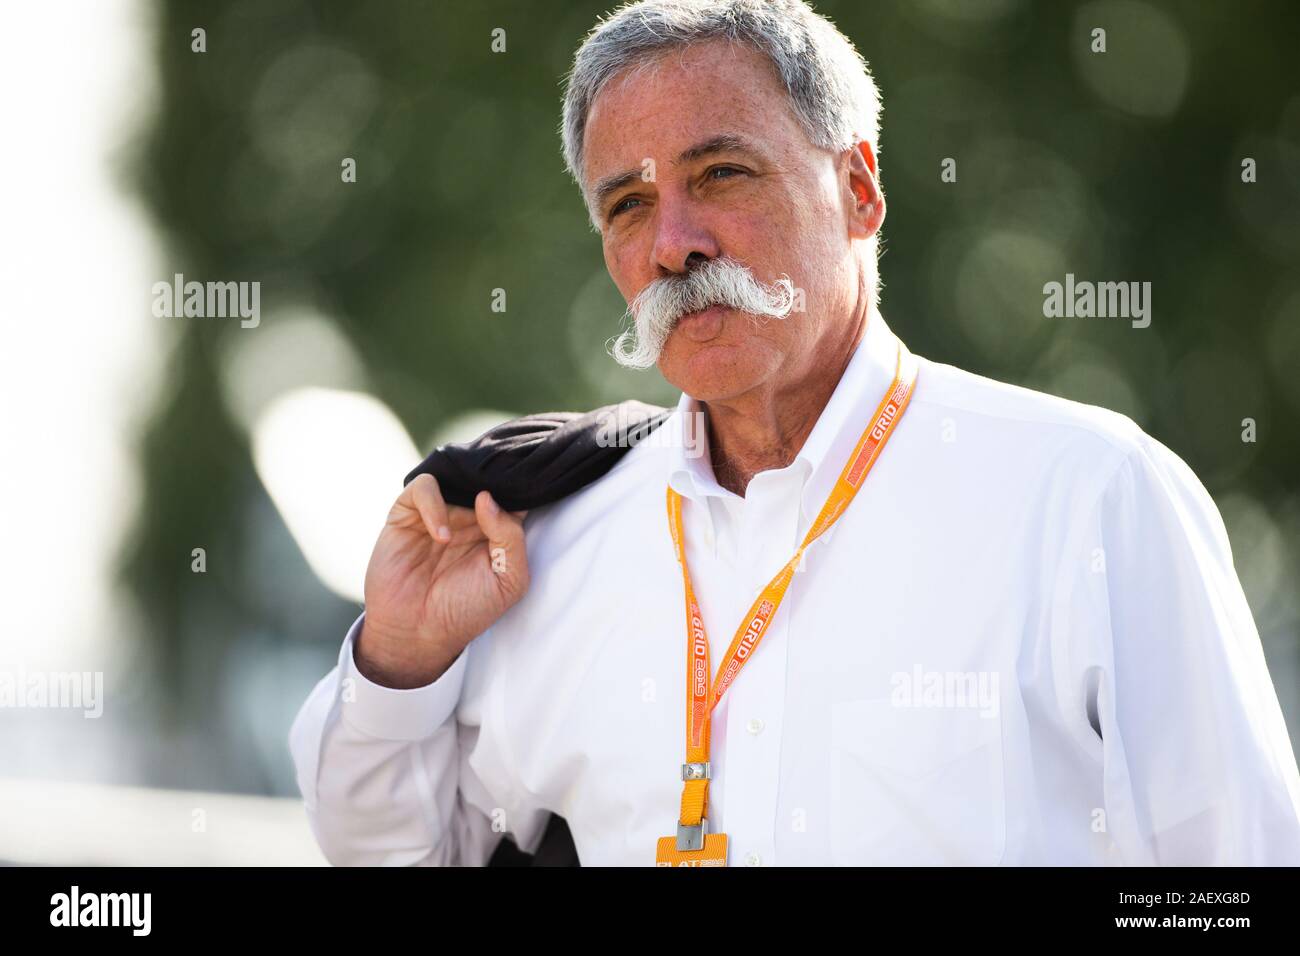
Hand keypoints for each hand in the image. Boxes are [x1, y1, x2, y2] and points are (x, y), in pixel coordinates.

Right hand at [355, 475, 529, 687]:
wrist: (417, 633)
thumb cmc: (467, 610)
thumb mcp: (509, 580)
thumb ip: (511, 538)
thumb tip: (488, 498)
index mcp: (498, 527)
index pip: (516, 490)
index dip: (523, 480)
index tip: (531, 476)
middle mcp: (470, 514)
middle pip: (486, 474)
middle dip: (494, 473)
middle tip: (497, 481)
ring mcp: (439, 511)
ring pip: (456, 472)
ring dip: (465, 487)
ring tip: (469, 513)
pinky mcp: (407, 513)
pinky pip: (424, 488)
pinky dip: (434, 505)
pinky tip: (441, 536)